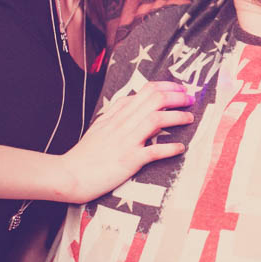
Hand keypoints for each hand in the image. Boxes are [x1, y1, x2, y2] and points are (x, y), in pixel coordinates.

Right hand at [58, 81, 194, 202]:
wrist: (69, 175)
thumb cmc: (85, 153)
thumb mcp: (100, 125)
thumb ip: (117, 111)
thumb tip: (134, 99)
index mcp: (117, 114)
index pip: (146, 91)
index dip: (167, 87)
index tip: (180, 88)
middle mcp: (123, 123)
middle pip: (155, 100)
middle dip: (177, 97)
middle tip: (191, 99)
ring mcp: (126, 141)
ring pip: (156, 119)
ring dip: (177, 117)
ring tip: (190, 118)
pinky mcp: (128, 160)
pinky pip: (153, 151)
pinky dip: (169, 148)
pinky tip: (181, 147)